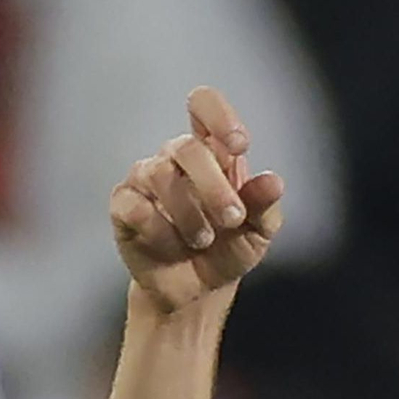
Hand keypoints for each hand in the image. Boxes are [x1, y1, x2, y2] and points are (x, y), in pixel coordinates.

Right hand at [111, 87, 284, 312]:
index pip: (203, 106)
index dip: (219, 116)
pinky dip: (162, 233)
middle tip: (233, 219)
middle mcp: (176, 158)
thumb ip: (266, 207)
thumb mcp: (258, 233)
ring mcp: (146, 178)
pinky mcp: (124, 205)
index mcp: (212, 154)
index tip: (239, 145)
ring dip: (190, 216)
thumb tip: (274, 181)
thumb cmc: (228, 250)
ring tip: (203, 241)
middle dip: (215, 188)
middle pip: (187, 148)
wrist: (199, 292)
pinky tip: (173, 246)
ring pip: (160, 176)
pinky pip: (137, 207)